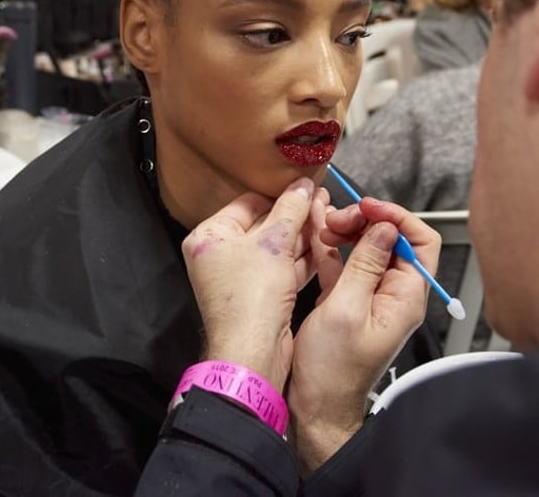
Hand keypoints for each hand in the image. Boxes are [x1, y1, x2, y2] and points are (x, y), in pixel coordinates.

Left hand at [181, 177, 316, 391]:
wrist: (254, 352)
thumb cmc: (250, 300)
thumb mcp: (274, 243)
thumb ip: (291, 210)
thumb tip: (302, 186)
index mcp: (209, 237)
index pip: (247, 203)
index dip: (278, 195)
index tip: (304, 187)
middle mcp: (220, 256)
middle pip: (263, 225)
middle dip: (295, 216)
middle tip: (321, 201)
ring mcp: (240, 278)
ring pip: (276, 248)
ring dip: (303, 236)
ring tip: (328, 219)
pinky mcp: (260, 296)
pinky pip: (282, 269)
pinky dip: (302, 259)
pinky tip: (324, 245)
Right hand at [288, 197, 439, 472]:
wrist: (317, 407)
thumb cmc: (332, 371)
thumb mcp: (345, 310)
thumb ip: (364, 265)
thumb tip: (384, 228)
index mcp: (405, 297)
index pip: (420, 241)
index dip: (395, 218)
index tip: (367, 207)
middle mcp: (393, 294)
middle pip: (391, 239)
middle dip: (365, 221)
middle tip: (337, 219)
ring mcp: (371, 296)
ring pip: (366, 247)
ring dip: (345, 231)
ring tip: (322, 227)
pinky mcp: (348, 300)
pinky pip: (345, 263)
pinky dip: (331, 247)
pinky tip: (315, 235)